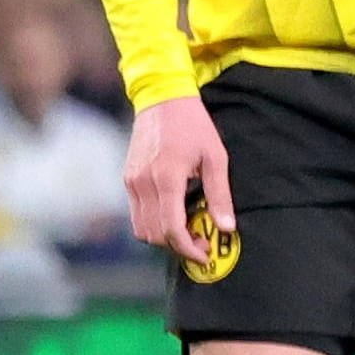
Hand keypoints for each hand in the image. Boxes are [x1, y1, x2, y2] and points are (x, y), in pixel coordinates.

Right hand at [123, 94, 235, 277]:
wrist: (163, 99)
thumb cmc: (194, 126)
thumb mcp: (216, 157)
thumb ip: (219, 195)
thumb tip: (226, 228)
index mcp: (166, 179)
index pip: (171, 229)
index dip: (187, 248)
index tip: (204, 254)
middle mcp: (143, 184)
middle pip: (154, 235)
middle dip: (177, 246)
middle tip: (201, 243)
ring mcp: (131, 182)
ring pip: (141, 228)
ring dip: (163, 238)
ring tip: (188, 231)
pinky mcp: (127, 179)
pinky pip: (136, 214)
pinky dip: (153, 224)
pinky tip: (174, 215)